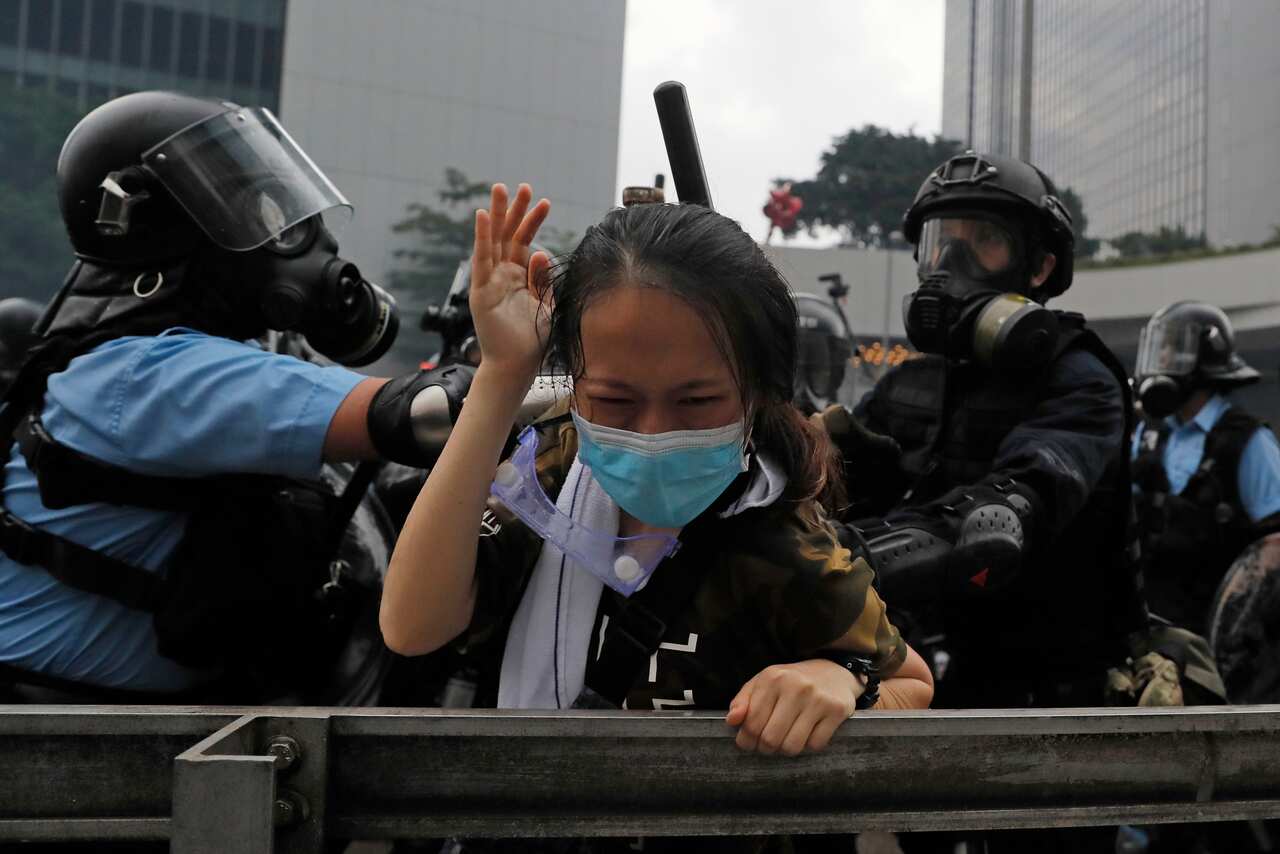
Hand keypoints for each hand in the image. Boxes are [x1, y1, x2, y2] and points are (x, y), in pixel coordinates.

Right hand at [470, 183, 551, 382]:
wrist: (517, 366)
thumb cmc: (532, 340)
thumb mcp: (547, 305)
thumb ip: (544, 279)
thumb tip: (541, 252)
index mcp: (519, 277)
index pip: (525, 242)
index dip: (533, 221)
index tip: (545, 202)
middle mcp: (503, 275)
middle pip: (508, 235)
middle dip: (514, 210)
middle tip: (522, 186)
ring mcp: (490, 282)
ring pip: (493, 241)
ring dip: (496, 215)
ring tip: (499, 190)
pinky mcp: (481, 291)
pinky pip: (481, 260)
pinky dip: (482, 238)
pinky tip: (484, 217)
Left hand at [725, 659, 863, 755]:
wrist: (833, 671)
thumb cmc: (792, 681)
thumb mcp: (763, 683)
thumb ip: (743, 701)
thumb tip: (731, 721)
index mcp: (772, 678)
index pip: (752, 723)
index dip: (746, 740)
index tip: (748, 742)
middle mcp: (795, 687)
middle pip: (770, 738)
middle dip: (765, 748)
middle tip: (767, 744)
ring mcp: (817, 699)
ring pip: (792, 746)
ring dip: (786, 749)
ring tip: (786, 739)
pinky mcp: (836, 711)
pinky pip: (815, 745)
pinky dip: (808, 746)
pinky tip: (807, 733)